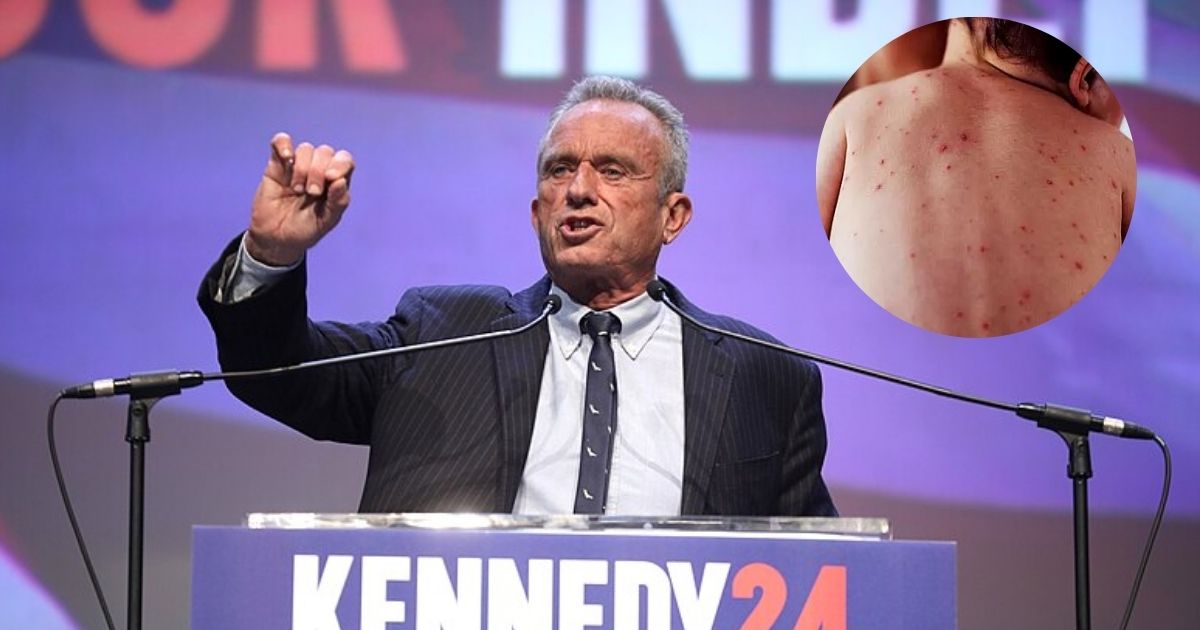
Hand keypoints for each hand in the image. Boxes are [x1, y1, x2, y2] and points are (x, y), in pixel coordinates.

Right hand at [245, 132, 354, 265]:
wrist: (275, 238)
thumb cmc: (305, 230)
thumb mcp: (325, 222)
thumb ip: (337, 203)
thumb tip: (341, 181)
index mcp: (335, 182)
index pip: (344, 160)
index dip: (340, 164)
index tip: (331, 178)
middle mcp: (319, 169)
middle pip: (325, 152)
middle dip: (318, 171)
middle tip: (311, 193)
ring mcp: (298, 165)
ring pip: (306, 149)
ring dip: (302, 168)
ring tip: (296, 189)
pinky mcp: (277, 164)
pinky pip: (281, 141)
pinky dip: (283, 145)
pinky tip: (286, 158)